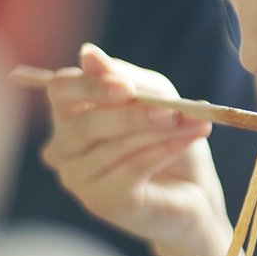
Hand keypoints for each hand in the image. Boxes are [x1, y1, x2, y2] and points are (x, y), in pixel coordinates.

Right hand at [41, 43, 232, 255]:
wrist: (194, 188)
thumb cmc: (168, 136)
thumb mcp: (156, 97)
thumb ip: (125, 77)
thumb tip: (88, 53)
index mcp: (70, 113)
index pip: (61, 90)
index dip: (92, 86)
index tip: (129, 87)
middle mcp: (63, 148)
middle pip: (84, 124)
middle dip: (132, 114)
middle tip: (171, 109)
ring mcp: (78, 179)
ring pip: (113, 147)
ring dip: (160, 132)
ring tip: (195, 123)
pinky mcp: (101, 202)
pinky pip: (131, 169)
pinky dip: (163, 151)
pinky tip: (187, 141)